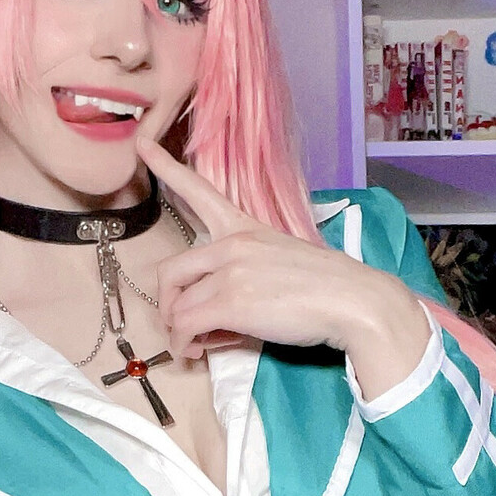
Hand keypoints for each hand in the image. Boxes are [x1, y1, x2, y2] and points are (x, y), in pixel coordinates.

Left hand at [139, 140, 431, 393]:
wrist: (354, 301)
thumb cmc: (326, 288)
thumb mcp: (281, 266)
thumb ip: (243, 281)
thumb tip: (216, 319)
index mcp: (245, 228)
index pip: (200, 191)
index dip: (166, 166)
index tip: (141, 143)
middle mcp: (231, 244)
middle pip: (169, 272)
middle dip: (168, 305)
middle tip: (185, 328)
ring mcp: (230, 272)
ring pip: (176, 306)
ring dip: (180, 332)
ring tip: (199, 345)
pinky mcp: (231, 302)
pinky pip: (186, 326)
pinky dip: (186, 345)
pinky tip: (199, 352)